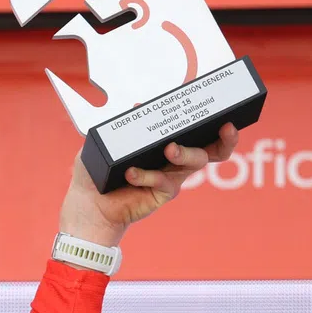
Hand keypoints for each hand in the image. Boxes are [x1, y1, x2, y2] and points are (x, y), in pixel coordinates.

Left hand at [58, 122, 239, 247]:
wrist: (86, 206)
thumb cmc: (95, 174)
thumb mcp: (104, 144)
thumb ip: (121, 125)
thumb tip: (138, 106)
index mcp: (164, 143)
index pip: (195, 129)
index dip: (214, 120)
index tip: (223, 108)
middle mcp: (173, 160)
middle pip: (212, 149)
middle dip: (225, 139)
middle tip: (225, 126)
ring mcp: (170, 178)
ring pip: (194, 162)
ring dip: (185, 152)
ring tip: (169, 148)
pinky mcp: (161, 195)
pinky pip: (164, 182)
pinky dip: (147, 175)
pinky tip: (131, 173)